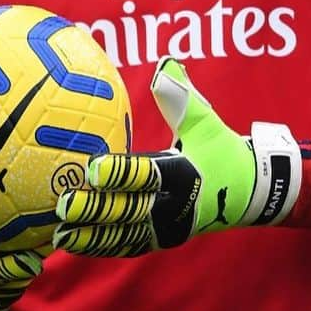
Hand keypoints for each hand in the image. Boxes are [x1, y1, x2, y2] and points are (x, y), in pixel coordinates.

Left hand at [52, 57, 300, 256]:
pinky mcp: (163, 239)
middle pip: (129, 209)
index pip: (146, 175)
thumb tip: (165, 64)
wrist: (250, 191)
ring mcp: (169, 227)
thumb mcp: (205, 120)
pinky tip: (74, 243)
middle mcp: (175, 206)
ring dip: (92, 235)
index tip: (92, 168)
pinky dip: (102, 246)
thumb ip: (181, 94)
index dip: (120, 173)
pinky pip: (128, 245)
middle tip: (64, 203)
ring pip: (125, 234)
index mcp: (183, 174)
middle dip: (96, 208)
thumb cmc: (222, 149)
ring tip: (60, 234)